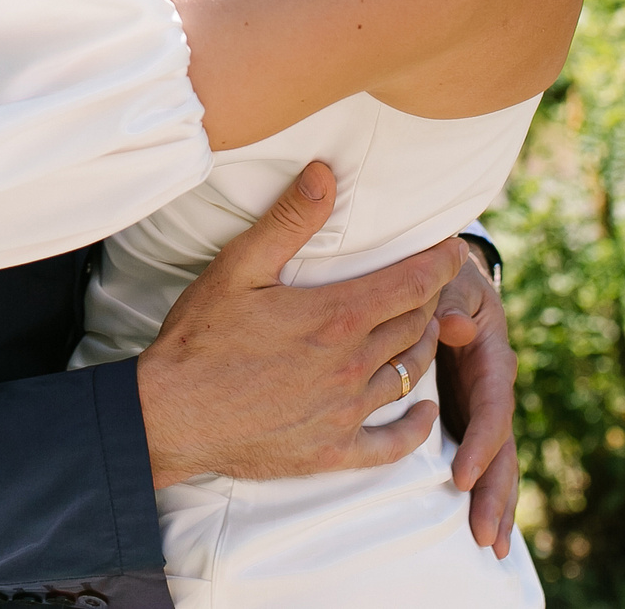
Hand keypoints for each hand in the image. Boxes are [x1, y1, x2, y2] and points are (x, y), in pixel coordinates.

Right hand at [137, 162, 461, 484]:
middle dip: (430, 298)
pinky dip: (415, 427)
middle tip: (432, 282)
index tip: (455, 249)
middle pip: (415, 325)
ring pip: (409, 375)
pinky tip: (424, 412)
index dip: (441, 263)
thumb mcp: (238, 268)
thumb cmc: (200, 338)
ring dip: (423, 348)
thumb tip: (326, 173)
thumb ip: (289, 220)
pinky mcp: (332, 451)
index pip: (412, 284)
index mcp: (336, 317)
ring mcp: (345, 413)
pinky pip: (393, 444)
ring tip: (425, 328)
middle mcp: (352, 366)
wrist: (169, 417)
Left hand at [434, 243, 520, 554]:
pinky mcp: (467, 410)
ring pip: (497, 456)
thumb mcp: (445, 276)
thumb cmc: (438, 271)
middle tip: (485, 535)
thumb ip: (448, 298)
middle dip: (495, 490)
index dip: (481, 441)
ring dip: (496, 500)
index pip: (492, 402)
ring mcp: (483, 399)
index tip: (461, 476)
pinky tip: (484, 525)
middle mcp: (493, 381)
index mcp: (490, 349)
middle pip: (502, 443)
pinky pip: (480, 453)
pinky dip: (484, 487)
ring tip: (493, 544)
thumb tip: (452, 326)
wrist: (443, 267)